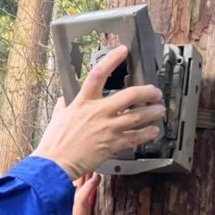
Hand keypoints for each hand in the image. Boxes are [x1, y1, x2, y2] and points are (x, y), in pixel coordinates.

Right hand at [32, 45, 164, 179]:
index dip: (112, 60)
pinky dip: (147, 134)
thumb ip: (63, 107)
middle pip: (130, 95)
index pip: (98, 74)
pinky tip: (153, 131)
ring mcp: (107, 128)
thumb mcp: (57, 118)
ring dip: (153, 112)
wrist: (55, 164)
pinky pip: (136, 137)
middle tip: (155, 92)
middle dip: (147, 92)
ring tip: (160, 111)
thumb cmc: (54, 143)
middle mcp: (98, 112)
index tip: (123, 51)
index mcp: (83, 102)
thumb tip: (63, 101)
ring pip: (138, 116)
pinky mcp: (112, 144)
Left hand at [51, 174, 102, 214]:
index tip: (96, 178)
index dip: (88, 190)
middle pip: (78, 196)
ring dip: (84, 184)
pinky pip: (81, 204)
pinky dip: (85, 194)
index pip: (81, 203)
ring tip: (91, 170)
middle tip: (92, 162)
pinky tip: (88, 190)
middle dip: (85, 179)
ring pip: (78, 198)